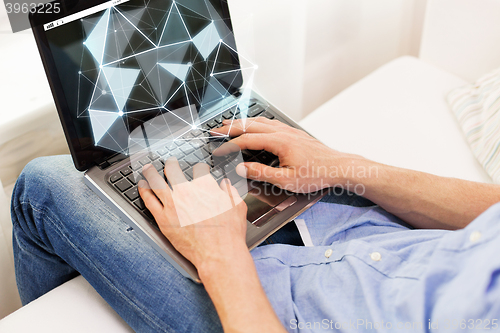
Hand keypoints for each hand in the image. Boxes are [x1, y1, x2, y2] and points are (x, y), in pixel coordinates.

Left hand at [138, 159, 247, 268]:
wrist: (219, 253)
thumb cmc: (229, 233)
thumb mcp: (238, 207)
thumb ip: (230, 192)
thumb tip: (225, 185)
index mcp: (205, 187)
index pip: (199, 169)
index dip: (199, 168)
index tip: (198, 170)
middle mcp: (186, 192)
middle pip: (173, 170)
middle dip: (171, 164)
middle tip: (170, 163)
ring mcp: (173, 205)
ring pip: (156, 182)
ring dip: (151, 172)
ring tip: (148, 168)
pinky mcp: (163, 219)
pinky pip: (149, 200)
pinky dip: (144, 190)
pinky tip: (142, 186)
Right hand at [212, 117, 365, 192]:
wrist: (338, 167)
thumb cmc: (316, 174)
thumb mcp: (286, 180)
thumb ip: (261, 173)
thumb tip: (241, 168)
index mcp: (278, 142)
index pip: (246, 141)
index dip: (229, 146)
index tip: (218, 151)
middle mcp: (282, 132)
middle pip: (249, 126)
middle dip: (230, 128)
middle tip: (215, 131)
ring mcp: (289, 131)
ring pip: (260, 122)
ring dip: (242, 122)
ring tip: (229, 125)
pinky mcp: (294, 133)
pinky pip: (270, 123)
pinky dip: (256, 122)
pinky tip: (254, 126)